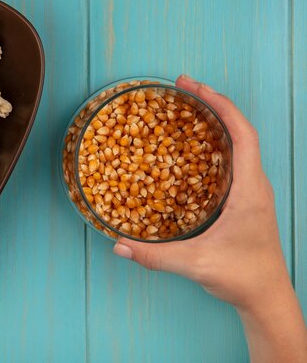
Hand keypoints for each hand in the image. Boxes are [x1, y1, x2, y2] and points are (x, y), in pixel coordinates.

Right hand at [112, 75, 306, 361]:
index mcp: (249, 190)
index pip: (242, 134)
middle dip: (213, 104)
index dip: (220, 106)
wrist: (266, 296)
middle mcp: (254, 184)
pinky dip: (216, 142)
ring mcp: (252, 191)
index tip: (196, 88)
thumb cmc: (242, 277)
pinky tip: (194, 146)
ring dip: (216, 121)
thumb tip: (119, 246)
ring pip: (238, 143)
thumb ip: (156, 256)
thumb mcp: (197, 264)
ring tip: (188, 108)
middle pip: (240, 130)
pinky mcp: (245, 199)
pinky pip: (233, 159)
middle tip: (185, 88)